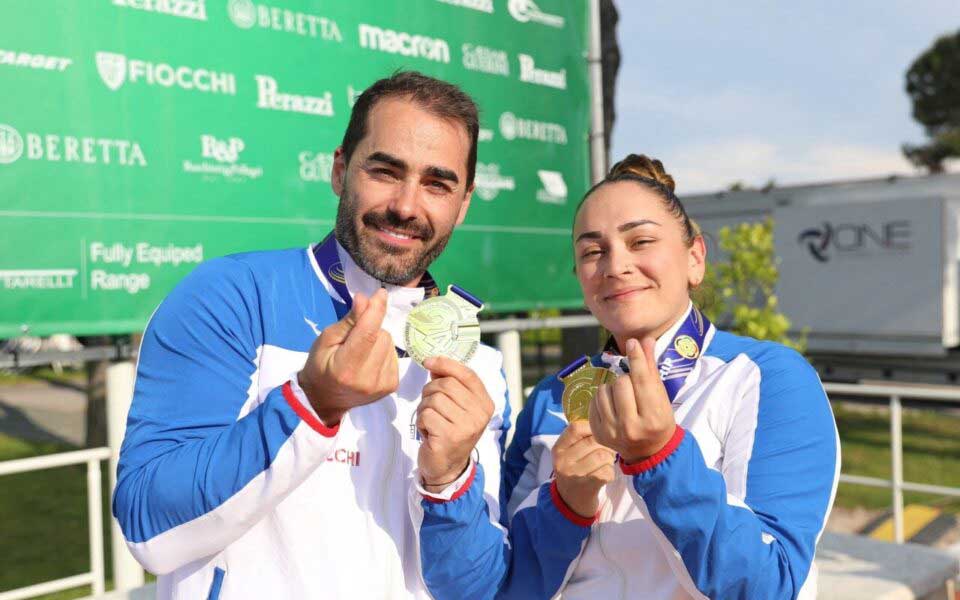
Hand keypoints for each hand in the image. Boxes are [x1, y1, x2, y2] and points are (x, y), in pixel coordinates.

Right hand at [297, 288, 398, 425]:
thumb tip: (365, 299)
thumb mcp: (327, 339)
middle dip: (371, 329)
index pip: (368, 333)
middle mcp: (368, 379)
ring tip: (361, 352)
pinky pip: (394, 355)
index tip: (380, 293)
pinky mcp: (391, 386)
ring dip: (378, 341)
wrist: (325, 399)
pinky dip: (383, 352)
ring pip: (390, 344)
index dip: (376, 311)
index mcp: (347, 368)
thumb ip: (349, 321)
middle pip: (382, 336)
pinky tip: (369, 361)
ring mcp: (382, 385)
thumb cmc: (321, 365)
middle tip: (353, 339)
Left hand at [416, 356, 494, 491]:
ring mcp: (466, 427)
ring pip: (434, 399)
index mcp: (485, 404)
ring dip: (424, 408)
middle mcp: (479, 415)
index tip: (429, 362)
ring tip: (431, 421)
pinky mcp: (449, 437)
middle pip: (447, 384)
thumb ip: (450, 385)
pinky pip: (426, 415)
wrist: (448, 467)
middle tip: (430, 406)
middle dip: (430, 391)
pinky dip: (421, 421)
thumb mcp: (457, 407)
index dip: (446, 364)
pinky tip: (428, 432)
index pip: (467, 374)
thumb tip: (434, 364)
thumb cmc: (450, 431)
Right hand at [553, 420, 615, 517]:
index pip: (575, 428)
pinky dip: (610, 472)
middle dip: (605, 444)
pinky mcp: (587, 487)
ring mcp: (574, 475)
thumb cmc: (574, 470)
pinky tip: (605, 474)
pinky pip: (607, 471)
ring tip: (606, 462)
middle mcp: (563, 461)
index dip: (591, 427)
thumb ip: (579, 438)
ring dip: (609, 459)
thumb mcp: (568, 453)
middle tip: (607, 449)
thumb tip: (602, 418)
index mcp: (558, 449)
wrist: (570, 502)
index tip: (598, 433)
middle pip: (593, 442)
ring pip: (603, 456)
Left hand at [589, 337, 676, 463]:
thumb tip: (645, 341)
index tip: (633, 343)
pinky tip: (612, 405)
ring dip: (612, 387)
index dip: (637, 359)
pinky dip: (602, 398)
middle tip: (632, 387)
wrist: (648, 451)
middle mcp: (631, 427)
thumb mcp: (660, 398)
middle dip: (626, 379)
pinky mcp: (598, 433)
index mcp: (653, 417)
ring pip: (604, 390)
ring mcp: (612, 432)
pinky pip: (593, 401)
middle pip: (621, 383)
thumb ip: (650, 369)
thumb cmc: (657, 420)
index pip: (642, 381)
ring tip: (622, 397)